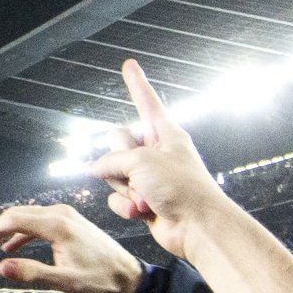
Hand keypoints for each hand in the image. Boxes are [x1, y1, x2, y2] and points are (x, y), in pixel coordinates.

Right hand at [0, 201, 145, 292]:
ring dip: (8, 230)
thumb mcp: (65, 282)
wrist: (127, 275)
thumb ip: (33, 273)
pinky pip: (39, 221)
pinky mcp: (70, 221)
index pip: (15, 219)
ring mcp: (67, 216)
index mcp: (58, 226)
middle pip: (18, 214)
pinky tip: (13, 247)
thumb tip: (1, 267)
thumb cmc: (100, 280)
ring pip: (28, 216)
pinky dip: (22, 232)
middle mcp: (61, 214)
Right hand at [89, 61, 228, 258]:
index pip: (146, 101)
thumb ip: (112, 160)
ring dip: (124, 189)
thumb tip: (94, 169)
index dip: (137, 83)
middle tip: (138, 174)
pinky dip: (126, 207)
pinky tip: (143, 212)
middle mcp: (156, 153)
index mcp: (166, 134)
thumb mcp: (142, 162)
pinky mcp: (143, 201)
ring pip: (113, 174)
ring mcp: (148, 178)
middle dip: (120, 162)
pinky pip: (117, 198)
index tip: (130, 64)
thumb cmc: (182, 188)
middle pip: (117, 143)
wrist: (197, 227)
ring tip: (146, 198)